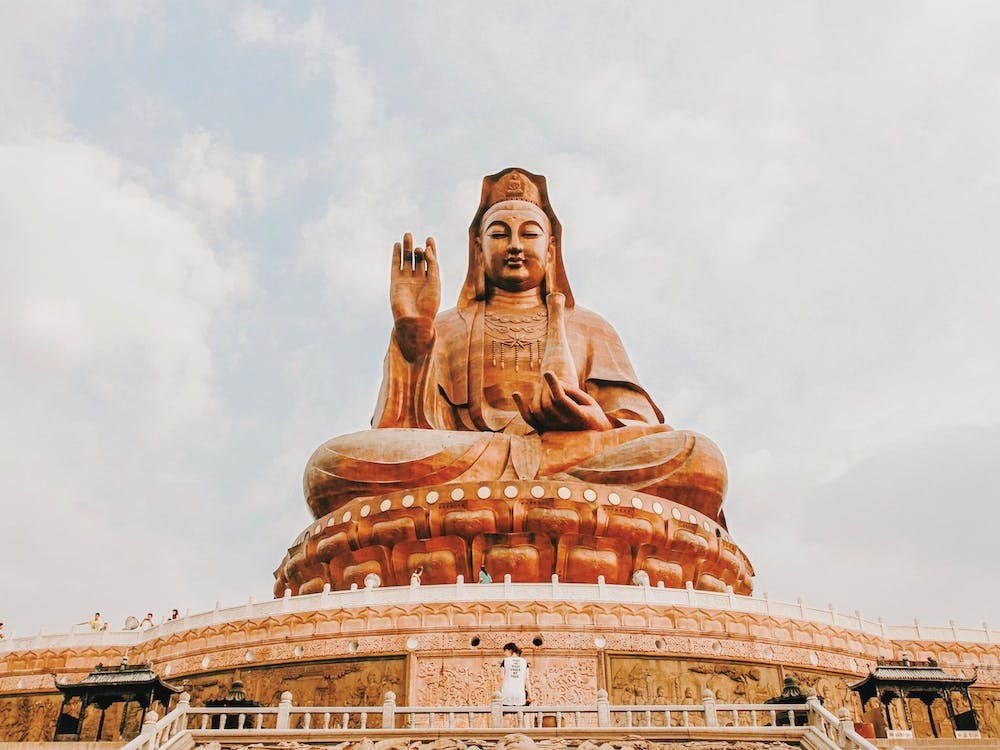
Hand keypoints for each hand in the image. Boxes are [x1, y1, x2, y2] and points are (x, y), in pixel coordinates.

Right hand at [391, 233, 439, 360]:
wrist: (414, 320)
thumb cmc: (429, 304)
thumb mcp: (435, 281)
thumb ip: (433, 264)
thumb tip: (426, 248)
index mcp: (431, 280)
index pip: (431, 261)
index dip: (431, 249)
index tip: (430, 239)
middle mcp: (419, 279)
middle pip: (418, 259)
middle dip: (418, 248)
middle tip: (416, 239)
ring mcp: (407, 280)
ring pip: (406, 260)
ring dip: (407, 248)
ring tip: (407, 235)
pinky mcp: (396, 282)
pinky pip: (395, 266)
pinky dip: (396, 255)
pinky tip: (397, 245)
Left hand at [512, 371, 612, 432]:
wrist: (592, 439)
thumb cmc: (592, 415)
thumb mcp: (589, 402)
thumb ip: (572, 391)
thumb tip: (554, 383)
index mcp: (578, 417)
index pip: (560, 399)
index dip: (553, 384)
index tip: (547, 372)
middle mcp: (564, 426)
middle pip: (547, 403)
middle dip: (546, 388)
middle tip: (549, 380)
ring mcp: (553, 431)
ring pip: (537, 409)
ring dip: (537, 394)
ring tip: (544, 388)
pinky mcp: (544, 431)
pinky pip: (529, 419)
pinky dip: (521, 407)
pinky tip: (516, 394)